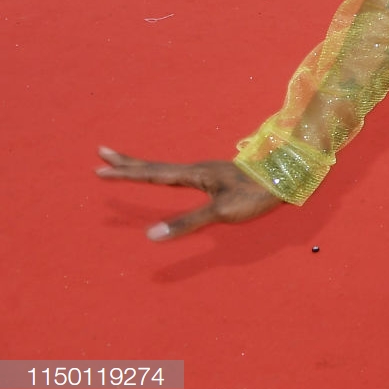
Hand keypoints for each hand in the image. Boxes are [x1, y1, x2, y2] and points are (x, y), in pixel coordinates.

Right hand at [97, 147, 280, 239]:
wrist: (287, 177)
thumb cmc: (256, 194)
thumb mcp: (221, 212)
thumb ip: (186, 223)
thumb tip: (151, 235)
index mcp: (194, 174)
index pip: (152, 174)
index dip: (126, 174)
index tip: (101, 170)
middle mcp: (196, 169)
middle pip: (154, 165)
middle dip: (127, 162)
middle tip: (101, 153)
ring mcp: (206, 171)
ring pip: (165, 167)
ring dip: (142, 165)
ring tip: (124, 163)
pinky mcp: (215, 176)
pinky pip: (178, 173)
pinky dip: (161, 172)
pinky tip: (164, 176)